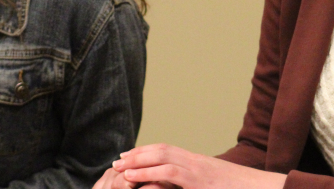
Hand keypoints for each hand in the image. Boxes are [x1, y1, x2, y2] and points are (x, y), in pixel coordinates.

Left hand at [111, 144, 286, 188]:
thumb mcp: (214, 186)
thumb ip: (197, 185)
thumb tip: (185, 187)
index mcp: (200, 163)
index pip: (168, 150)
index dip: (147, 152)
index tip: (130, 156)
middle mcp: (197, 161)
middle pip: (162, 149)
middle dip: (138, 154)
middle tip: (118, 160)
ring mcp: (199, 169)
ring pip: (162, 156)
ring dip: (138, 161)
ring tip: (119, 167)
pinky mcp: (199, 181)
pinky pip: (169, 173)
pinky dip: (148, 173)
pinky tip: (131, 178)